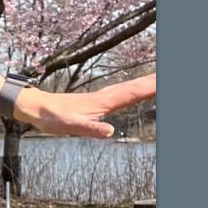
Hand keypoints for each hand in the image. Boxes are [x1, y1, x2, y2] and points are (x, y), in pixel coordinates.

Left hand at [22, 73, 154, 138]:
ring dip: (146, 84)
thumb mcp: (70, 126)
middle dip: (154, 81)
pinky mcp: (96, 102)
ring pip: (129, 88)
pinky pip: (121, 94)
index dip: (151, 88)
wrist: (35, 107)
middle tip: (171, 75)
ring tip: (160, 79)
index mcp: (103, 103)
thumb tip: (110, 132)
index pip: (133, 93)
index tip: (166, 80)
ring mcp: (101, 98)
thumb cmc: (51, 117)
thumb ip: (90, 129)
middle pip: (135, 87)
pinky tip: (135, 91)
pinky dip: (134, 90)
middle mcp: (105, 97)